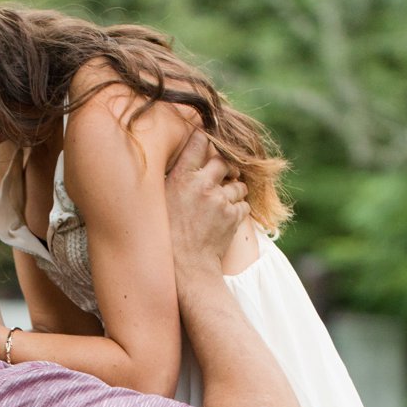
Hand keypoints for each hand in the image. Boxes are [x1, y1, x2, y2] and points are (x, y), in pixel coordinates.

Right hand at [164, 129, 248, 276]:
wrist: (186, 268)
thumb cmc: (168, 236)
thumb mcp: (162, 201)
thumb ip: (175, 179)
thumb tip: (184, 162)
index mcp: (181, 178)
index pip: (198, 142)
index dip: (205, 138)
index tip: (207, 140)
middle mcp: (202, 185)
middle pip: (223, 161)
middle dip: (225, 167)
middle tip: (222, 175)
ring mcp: (220, 200)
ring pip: (237, 184)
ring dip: (233, 190)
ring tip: (221, 203)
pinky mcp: (233, 216)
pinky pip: (243, 204)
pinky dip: (238, 209)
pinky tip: (225, 218)